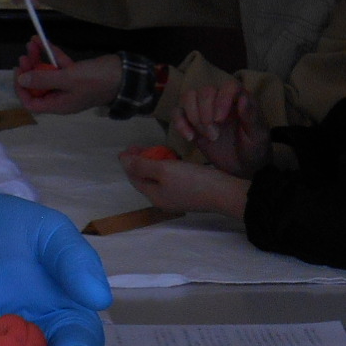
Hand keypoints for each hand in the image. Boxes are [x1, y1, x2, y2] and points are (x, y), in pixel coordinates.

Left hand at [14, 44, 120, 114]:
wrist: (123, 75)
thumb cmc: (96, 80)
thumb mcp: (68, 79)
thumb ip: (44, 79)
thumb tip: (22, 80)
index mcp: (59, 105)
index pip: (32, 103)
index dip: (22, 89)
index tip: (19, 72)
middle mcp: (61, 97)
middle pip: (38, 86)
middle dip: (29, 70)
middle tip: (25, 55)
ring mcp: (69, 86)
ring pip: (48, 74)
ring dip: (38, 59)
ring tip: (31, 42)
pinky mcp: (76, 74)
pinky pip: (59, 66)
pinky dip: (51, 55)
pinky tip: (42, 41)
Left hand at [121, 146, 249, 217]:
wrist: (224, 194)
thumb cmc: (192, 181)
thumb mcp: (164, 169)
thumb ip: (141, 165)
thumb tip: (121, 160)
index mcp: (153, 195)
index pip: (133, 177)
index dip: (129, 161)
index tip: (130, 146)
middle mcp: (162, 199)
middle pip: (144, 179)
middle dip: (140, 162)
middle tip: (140, 146)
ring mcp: (175, 198)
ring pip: (158, 179)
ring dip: (154, 164)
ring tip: (156, 150)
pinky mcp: (187, 194)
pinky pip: (170, 179)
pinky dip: (167, 168)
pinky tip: (173, 160)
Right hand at [170, 82, 269, 175]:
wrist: (243, 167)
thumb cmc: (254, 149)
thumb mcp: (258, 135)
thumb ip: (251, 116)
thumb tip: (243, 99)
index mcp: (239, 99)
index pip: (228, 86)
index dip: (222, 99)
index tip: (220, 120)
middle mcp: (220, 99)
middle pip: (205, 91)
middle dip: (206, 114)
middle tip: (215, 136)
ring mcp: (204, 109)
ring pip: (189, 97)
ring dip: (194, 118)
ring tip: (207, 137)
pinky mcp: (192, 122)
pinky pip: (177, 112)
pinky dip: (179, 123)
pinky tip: (190, 138)